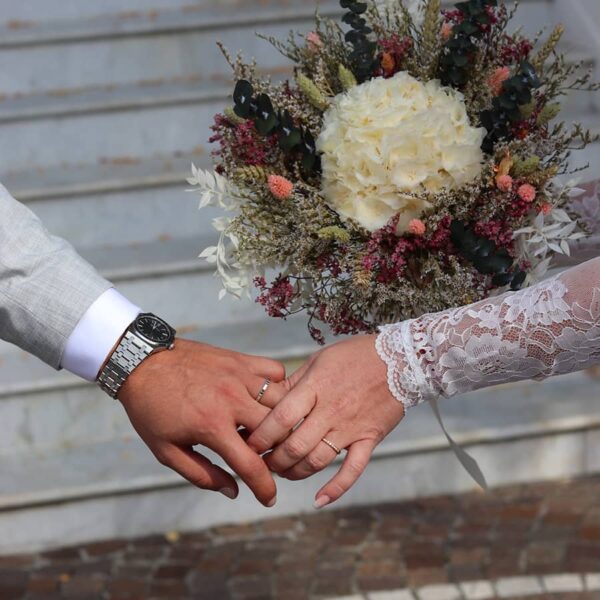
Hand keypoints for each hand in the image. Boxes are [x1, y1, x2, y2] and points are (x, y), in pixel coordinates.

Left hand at [119, 338, 285, 506]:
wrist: (141, 362)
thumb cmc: (151, 409)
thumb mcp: (166, 451)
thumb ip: (201, 475)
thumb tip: (233, 491)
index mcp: (212, 426)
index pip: (252, 465)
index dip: (265, 488)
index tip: (269, 499)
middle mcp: (232, 399)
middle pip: (279, 431)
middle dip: (279, 451)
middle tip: (268, 458)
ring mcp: (239, 375)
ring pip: (283, 400)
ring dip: (281, 419)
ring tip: (267, 429)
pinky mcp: (240, 359)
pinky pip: (276, 371)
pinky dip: (278, 386)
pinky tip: (264, 398)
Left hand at [248, 335, 404, 508]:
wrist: (401, 358)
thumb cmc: (354, 355)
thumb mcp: (318, 360)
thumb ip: (294, 383)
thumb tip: (267, 399)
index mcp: (316, 387)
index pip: (280, 418)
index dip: (260, 436)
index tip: (248, 444)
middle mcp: (331, 410)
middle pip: (294, 445)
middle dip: (273, 460)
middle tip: (261, 462)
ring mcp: (351, 427)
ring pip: (317, 461)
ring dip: (294, 472)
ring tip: (282, 472)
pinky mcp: (369, 438)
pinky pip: (353, 469)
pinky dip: (336, 488)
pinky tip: (319, 500)